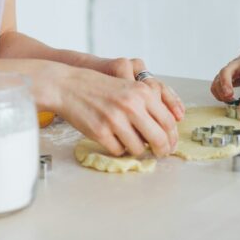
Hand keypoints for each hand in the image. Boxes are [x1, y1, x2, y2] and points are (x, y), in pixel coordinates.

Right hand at [53, 65, 179, 157]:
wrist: (68, 85)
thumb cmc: (98, 87)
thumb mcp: (128, 87)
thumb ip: (147, 105)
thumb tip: (165, 131)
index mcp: (142, 93)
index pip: (168, 122)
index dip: (172, 138)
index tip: (170, 145)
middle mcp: (131, 105)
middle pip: (158, 139)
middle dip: (161, 150)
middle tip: (160, 153)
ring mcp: (115, 120)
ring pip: (138, 149)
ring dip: (136, 149)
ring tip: (128, 140)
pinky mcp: (100, 132)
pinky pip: (118, 151)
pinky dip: (118, 148)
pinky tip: (112, 137)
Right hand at [210, 55, 239, 101]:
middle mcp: (231, 67)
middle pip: (225, 72)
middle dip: (226, 84)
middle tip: (229, 94)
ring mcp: (223, 73)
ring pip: (217, 81)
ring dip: (221, 92)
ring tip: (230, 101)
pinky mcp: (218, 80)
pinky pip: (214, 88)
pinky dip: (218, 95)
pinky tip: (226, 101)